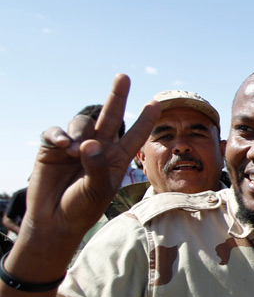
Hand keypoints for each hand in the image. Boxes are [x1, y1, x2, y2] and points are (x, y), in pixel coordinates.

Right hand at [18, 74, 159, 261]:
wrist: (55, 220)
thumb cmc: (82, 207)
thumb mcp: (97, 190)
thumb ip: (97, 167)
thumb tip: (90, 143)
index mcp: (117, 158)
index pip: (134, 135)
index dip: (145, 120)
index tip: (157, 103)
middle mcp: (98, 147)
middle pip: (110, 116)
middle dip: (117, 96)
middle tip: (123, 76)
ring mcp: (75, 145)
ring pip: (82, 123)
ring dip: (80, 132)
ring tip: (75, 153)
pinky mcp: (52, 147)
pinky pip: (56, 131)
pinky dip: (58, 135)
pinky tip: (62, 146)